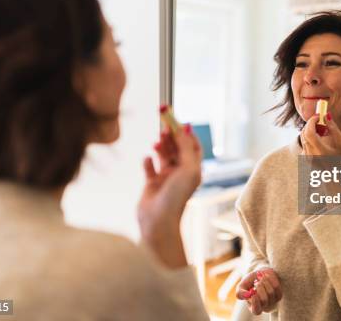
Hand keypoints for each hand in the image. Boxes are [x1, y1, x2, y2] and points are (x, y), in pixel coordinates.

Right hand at [137, 124, 201, 265]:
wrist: (159, 221)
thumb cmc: (177, 196)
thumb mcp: (187, 168)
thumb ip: (185, 147)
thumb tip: (184, 128)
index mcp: (193, 170)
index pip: (192, 147)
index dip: (186, 133)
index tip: (178, 120)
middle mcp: (181, 173)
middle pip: (177, 148)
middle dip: (171, 137)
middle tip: (163, 125)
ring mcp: (166, 179)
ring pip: (163, 156)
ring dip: (160, 147)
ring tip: (156, 142)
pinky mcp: (152, 184)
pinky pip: (149, 168)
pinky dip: (148, 161)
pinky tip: (147, 159)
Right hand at [236, 268, 282, 314]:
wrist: (260, 274)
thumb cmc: (250, 282)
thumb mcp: (242, 286)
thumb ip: (240, 293)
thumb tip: (247, 296)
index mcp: (253, 307)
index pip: (256, 310)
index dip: (255, 302)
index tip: (252, 291)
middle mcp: (264, 306)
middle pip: (264, 300)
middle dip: (259, 287)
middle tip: (256, 281)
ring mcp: (272, 301)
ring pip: (270, 292)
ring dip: (264, 281)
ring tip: (260, 277)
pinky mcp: (279, 294)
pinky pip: (276, 287)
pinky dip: (270, 279)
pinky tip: (266, 276)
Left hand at [300, 113, 340, 155]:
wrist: (335, 174)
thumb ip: (334, 128)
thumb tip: (326, 115)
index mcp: (320, 151)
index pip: (309, 132)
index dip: (312, 121)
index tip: (318, 116)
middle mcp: (311, 154)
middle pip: (304, 133)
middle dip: (311, 124)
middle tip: (320, 120)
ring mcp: (306, 157)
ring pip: (303, 136)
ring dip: (310, 130)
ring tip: (322, 132)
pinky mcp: (304, 157)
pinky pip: (304, 142)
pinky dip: (309, 137)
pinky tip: (319, 141)